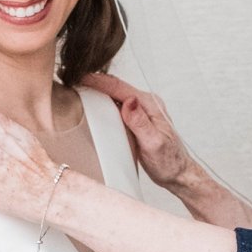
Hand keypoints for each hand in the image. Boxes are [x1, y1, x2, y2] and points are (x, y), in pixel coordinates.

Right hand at [82, 73, 192, 192]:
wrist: (178, 173)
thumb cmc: (169, 162)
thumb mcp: (153, 143)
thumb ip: (140, 122)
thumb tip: (129, 101)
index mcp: (150, 105)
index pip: (120, 88)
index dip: (98, 82)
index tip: (80, 78)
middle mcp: (146, 104)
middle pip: (116, 87)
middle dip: (95, 82)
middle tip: (73, 80)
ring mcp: (141, 111)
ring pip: (116, 96)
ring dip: (98, 91)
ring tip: (79, 88)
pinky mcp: (136, 119)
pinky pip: (118, 107)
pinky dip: (104, 103)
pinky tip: (94, 105)